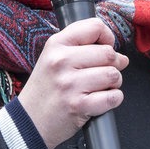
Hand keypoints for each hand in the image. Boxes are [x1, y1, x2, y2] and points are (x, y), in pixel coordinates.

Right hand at [17, 17, 128, 148]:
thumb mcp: (53, 58)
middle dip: (113, 65)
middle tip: (101, 74)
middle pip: (108, 54)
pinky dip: (112, 100)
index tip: (104, 48)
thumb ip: (82, 48)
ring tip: (98, 88)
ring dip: (113, 84)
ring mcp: (69, 84)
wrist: (29, 122)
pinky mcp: (78, 105)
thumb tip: (120, 55)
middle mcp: (61, 61)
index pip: (95, 27)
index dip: (107, 38)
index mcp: (56, 44)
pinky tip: (99, 100)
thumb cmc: (45, 90)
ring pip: (113, 75)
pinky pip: (112, 97)